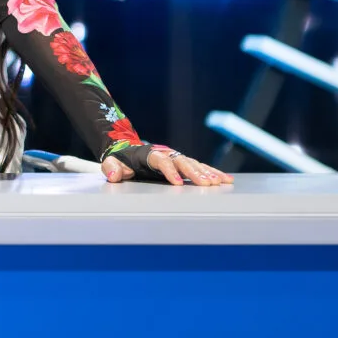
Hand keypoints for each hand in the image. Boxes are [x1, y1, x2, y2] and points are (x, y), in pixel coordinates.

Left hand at [103, 145, 229, 186]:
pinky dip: (214, 172)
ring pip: (195, 164)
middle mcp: (167, 154)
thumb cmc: (122, 161)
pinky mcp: (184, 164)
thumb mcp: (112, 163)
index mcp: (150, 154)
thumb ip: (111, 168)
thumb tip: (113, 175)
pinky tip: (226, 180)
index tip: (178, 183)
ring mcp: (177, 158)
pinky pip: (201, 167)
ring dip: (208, 173)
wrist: (130, 153)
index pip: (162, 161)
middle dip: (195, 173)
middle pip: (183, 162)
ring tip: (220, 183)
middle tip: (207, 184)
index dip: (170, 171)